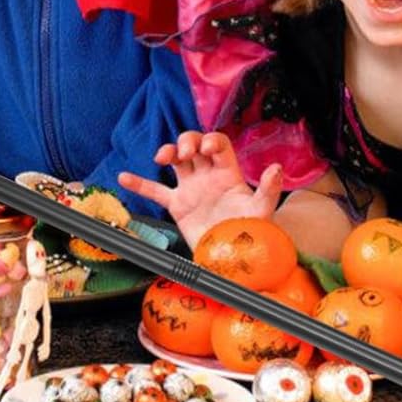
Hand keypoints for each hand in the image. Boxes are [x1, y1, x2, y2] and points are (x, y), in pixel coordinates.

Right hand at [118, 130, 282, 249]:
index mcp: (228, 174)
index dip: (210, 141)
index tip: (205, 150)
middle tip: (183, 152)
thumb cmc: (251, 234)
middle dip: (186, 140)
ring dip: (167, 151)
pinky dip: (140, 183)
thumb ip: (268, 190)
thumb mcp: (261, 211)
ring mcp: (191, 189)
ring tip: (162, 158)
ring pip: (176, 161)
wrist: (234, 261)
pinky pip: (156, 191)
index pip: (218, 144)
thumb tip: (277, 168)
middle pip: (194, 144)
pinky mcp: (178, 205)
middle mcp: (208, 177)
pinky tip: (124, 177)